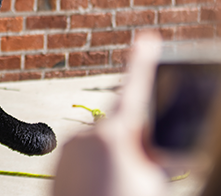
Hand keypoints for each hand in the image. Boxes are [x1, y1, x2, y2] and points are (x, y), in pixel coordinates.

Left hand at [52, 33, 168, 195]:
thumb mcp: (152, 183)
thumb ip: (156, 158)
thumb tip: (161, 146)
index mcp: (116, 135)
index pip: (136, 90)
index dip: (145, 63)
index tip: (149, 39)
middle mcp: (88, 135)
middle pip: (125, 131)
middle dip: (136, 150)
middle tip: (133, 183)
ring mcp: (71, 148)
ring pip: (106, 148)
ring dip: (116, 165)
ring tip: (114, 192)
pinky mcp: (59, 163)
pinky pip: (87, 160)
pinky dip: (98, 173)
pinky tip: (101, 192)